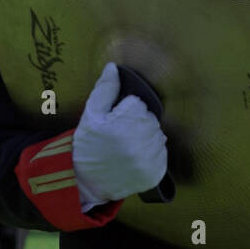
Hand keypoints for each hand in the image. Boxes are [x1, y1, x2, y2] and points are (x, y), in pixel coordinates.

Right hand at [72, 62, 167, 207]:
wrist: (87, 181)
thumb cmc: (88, 144)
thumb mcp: (91, 114)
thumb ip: (104, 89)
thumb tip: (114, 67)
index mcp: (122, 125)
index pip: (138, 104)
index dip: (125, 110)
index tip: (115, 122)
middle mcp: (138, 143)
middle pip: (150, 119)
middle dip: (137, 123)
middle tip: (120, 135)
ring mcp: (148, 161)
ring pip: (158, 135)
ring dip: (146, 138)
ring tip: (127, 147)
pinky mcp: (155, 174)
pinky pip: (162, 153)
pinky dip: (152, 154)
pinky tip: (135, 158)